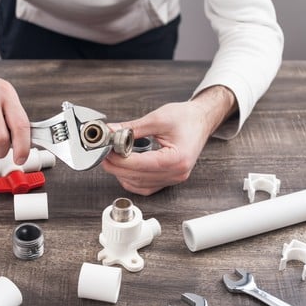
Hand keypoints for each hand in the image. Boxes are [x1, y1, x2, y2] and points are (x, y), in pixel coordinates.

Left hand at [102, 86, 235, 194]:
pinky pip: (145, 186)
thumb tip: (111, 132)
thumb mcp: (157, 118)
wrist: (200, 120)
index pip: (141, 164)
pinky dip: (131, 179)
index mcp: (177, 159)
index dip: (120, 159)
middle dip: (117, 166)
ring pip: (139, 184)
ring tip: (112, 157)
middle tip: (105, 153)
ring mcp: (173, 178)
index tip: (107, 151)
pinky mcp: (168, 179)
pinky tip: (124, 168)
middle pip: (138, 177)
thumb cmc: (186, 118)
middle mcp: (177, 173)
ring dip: (122, 173)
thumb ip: (132, 128)